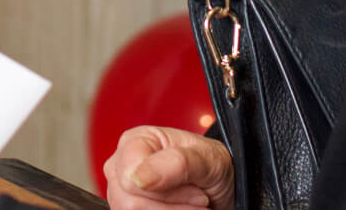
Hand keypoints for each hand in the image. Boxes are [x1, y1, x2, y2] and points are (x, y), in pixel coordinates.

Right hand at [100, 126, 234, 209]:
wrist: (223, 188)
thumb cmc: (213, 166)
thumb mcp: (207, 160)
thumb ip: (176, 163)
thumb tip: (140, 177)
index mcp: (136, 141)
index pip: (129, 178)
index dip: (165, 192)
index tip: (195, 189)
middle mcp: (124, 165)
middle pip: (130, 203)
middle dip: (172, 207)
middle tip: (199, 198)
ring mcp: (123, 191)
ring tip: (192, 204)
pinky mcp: (130, 208)